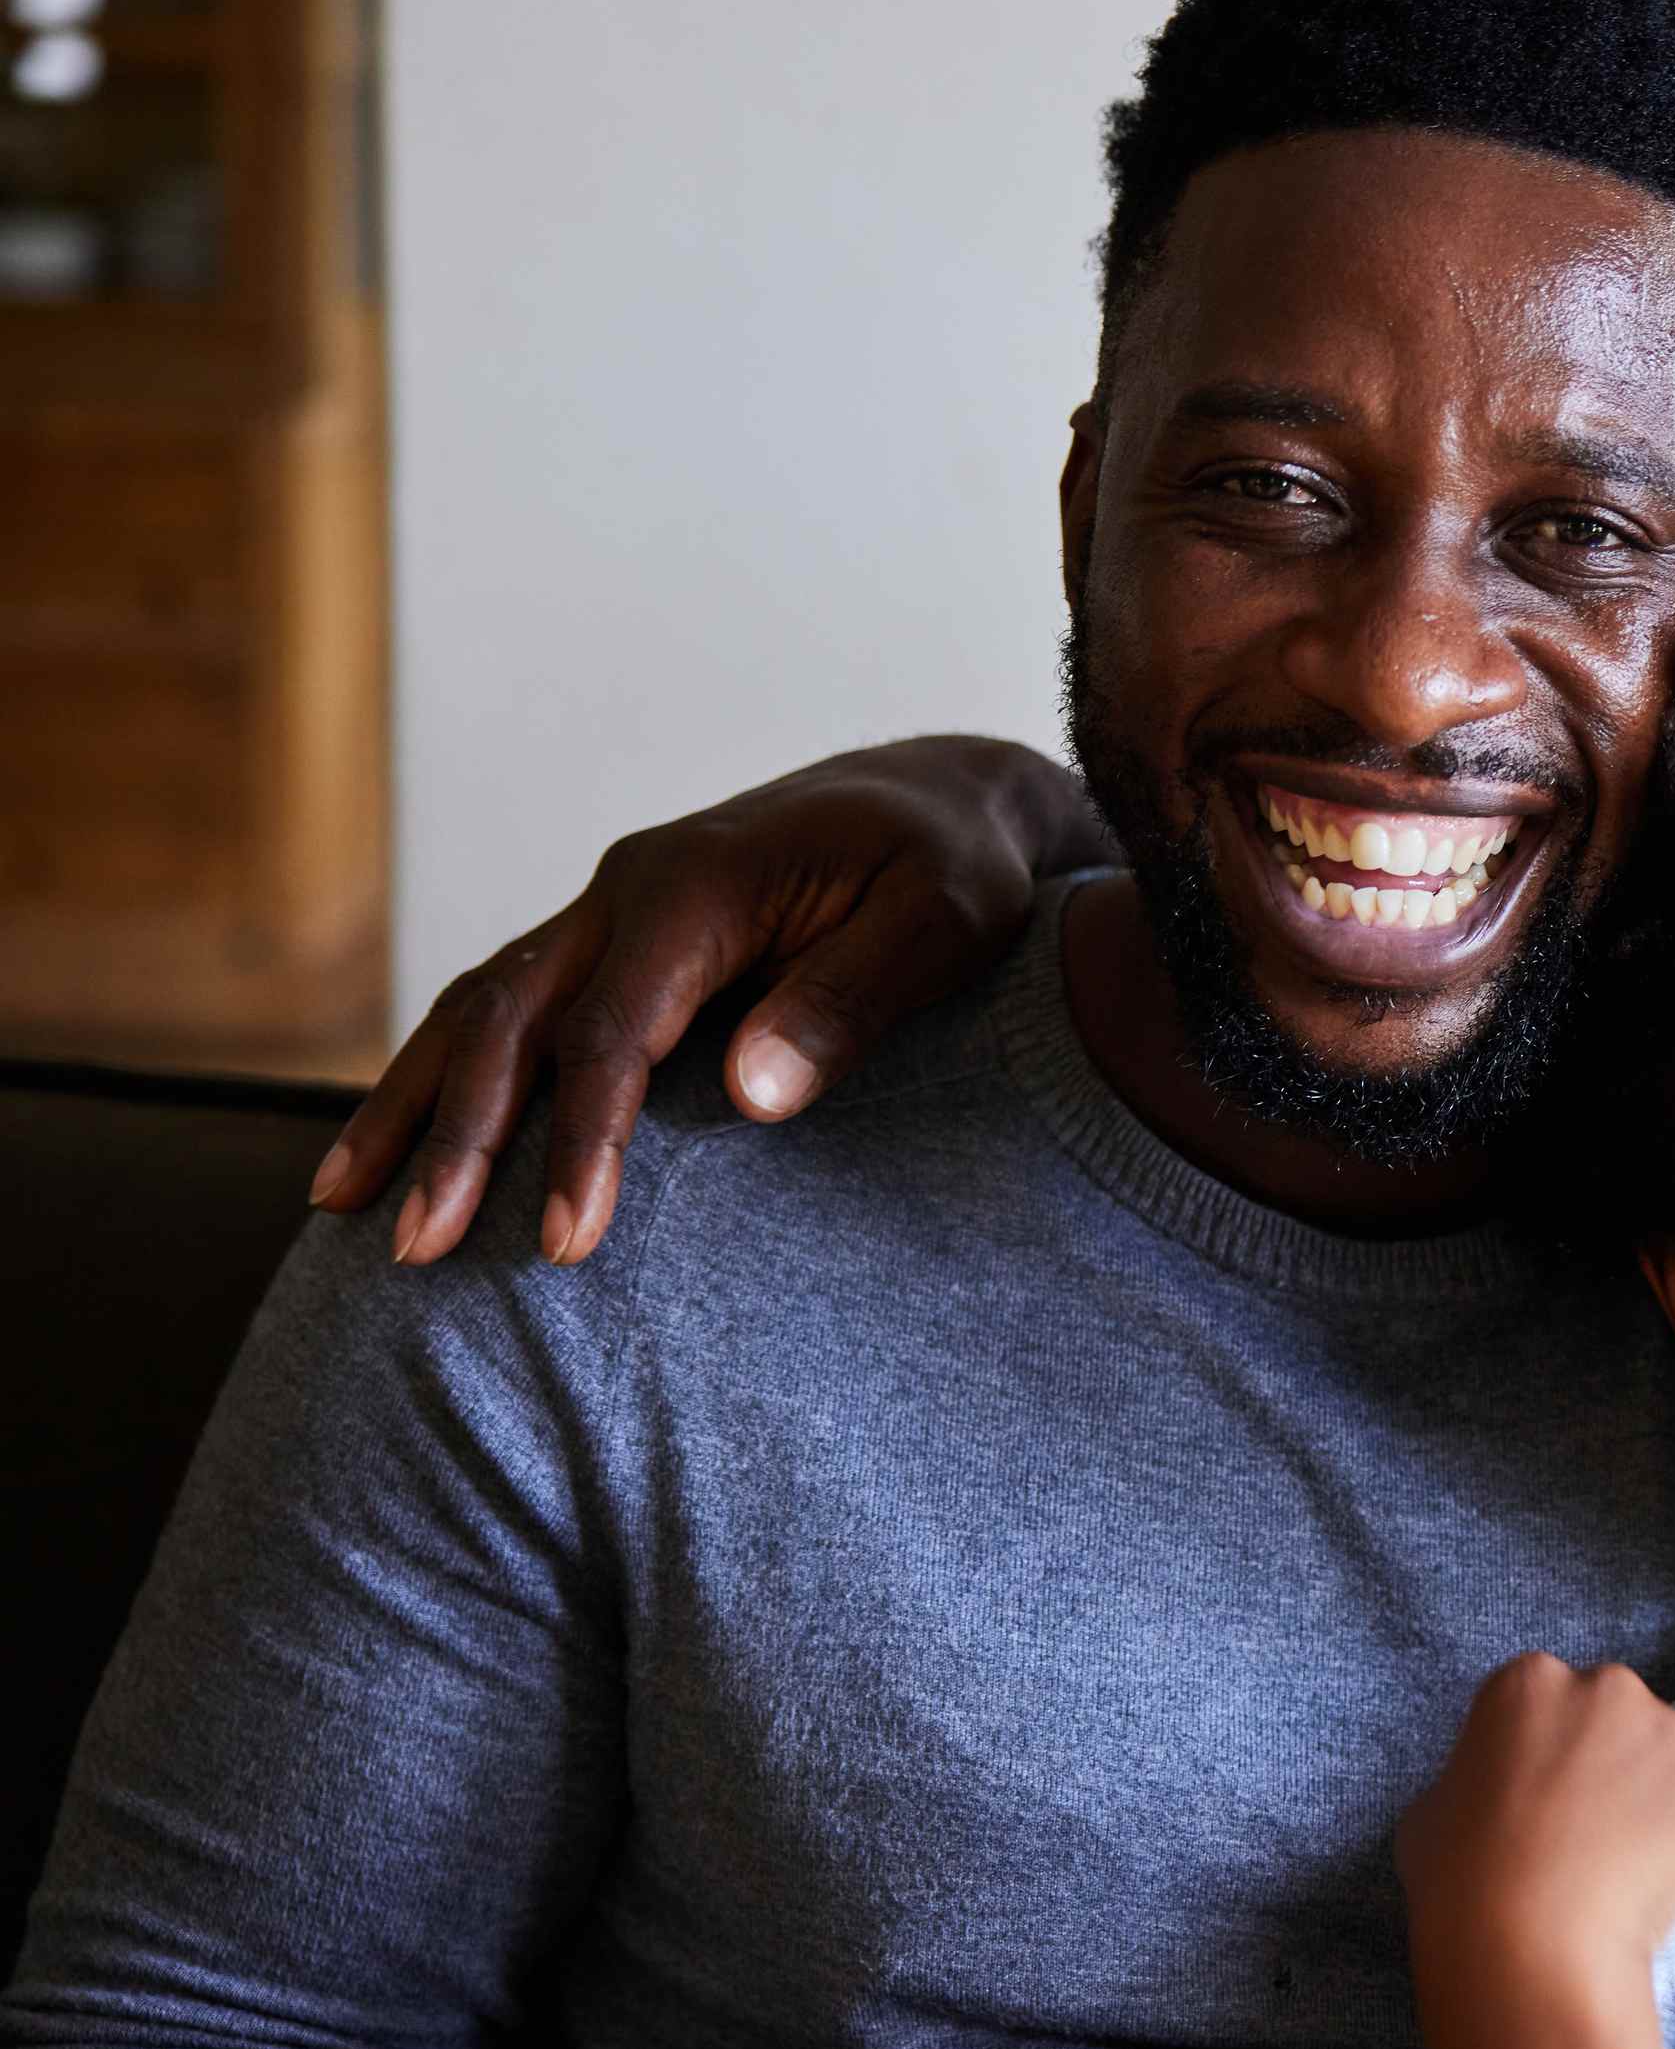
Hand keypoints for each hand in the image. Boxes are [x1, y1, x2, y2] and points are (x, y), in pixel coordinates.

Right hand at [315, 736, 1099, 1266]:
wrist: (942, 798)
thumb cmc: (954, 864)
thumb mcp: (941, 920)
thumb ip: (850, 999)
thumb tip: (752, 1095)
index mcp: (697, 885)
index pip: (612, 1031)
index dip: (583, 1139)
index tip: (566, 1242)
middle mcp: (628, 890)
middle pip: (509, 1017)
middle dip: (455, 1136)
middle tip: (414, 1249)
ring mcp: (609, 911)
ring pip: (481, 1007)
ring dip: (414, 1105)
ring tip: (346, 1208)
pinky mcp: (614, 941)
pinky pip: (508, 1007)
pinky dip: (447, 1074)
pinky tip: (404, 1144)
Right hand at [1396, 1654, 1674, 1994]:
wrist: (1526, 1943)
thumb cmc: (1457, 1883)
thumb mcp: (1431, 1810)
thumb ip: (1476, 1778)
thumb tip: (1500, 1794)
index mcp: (1526, 1683)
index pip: (1548, 1700)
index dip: (1545, 1756)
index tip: (1538, 1803)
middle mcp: (1606, 1687)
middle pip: (1617, 1715)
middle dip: (1608, 1762)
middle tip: (1586, 1835)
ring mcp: (1671, 1732)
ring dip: (1661, 1792)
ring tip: (1631, 1865)